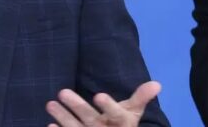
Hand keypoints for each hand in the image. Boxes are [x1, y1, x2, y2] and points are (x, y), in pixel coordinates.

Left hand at [45, 81, 160, 126]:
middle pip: (90, 119)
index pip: (117, 114)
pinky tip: (50, 126)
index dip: (109, 106)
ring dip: (63, 117)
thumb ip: (140, 98)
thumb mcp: (132, 114)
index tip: (98, 94)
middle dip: (77, 106)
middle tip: (62, 91)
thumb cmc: (123, 126)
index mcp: (121, 123)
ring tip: (50, 104)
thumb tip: (157, 84)